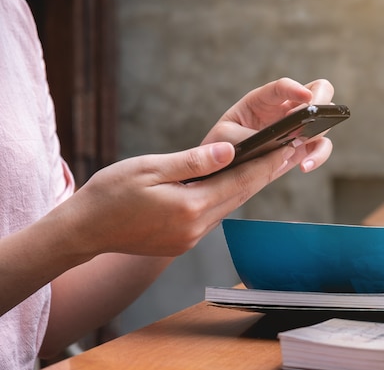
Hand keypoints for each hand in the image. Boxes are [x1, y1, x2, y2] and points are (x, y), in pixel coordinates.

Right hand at [49, 78, 335, 259]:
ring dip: (252, 184)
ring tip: (274, 163)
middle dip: (269, 172)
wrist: (84, 231)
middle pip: (242, 194)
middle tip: (294, 150)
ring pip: (231, 205)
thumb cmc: (110, 194)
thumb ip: (193, 162)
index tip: (291, 146)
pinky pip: (216, 214)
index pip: (241, 181)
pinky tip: (238, 183)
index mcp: (190, 207)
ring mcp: (190, 238)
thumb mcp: (149, 169)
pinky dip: (231, 196)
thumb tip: (230, 150)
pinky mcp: (183, 241)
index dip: (268, 162)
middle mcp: (196, 227)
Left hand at [201, 77, 334, 172]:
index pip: (283, 87)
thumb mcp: (224, 135)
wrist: (225, 168)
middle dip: (320, 99)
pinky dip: (319, 156)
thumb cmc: (222, 144)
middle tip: (312, 115)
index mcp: (264, 99)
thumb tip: (271, 144)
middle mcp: (286, 108)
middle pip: (318, 89)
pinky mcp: (304, 147)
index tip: (306, 98)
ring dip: (320, 129)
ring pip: (325, 118)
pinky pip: (321, 147)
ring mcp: (299, 127)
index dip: (295, 89)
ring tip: (302, 144)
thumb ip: (244, 135)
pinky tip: (304, 167)